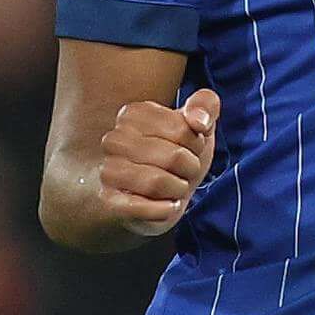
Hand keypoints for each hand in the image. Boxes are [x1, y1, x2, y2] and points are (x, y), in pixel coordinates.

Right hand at [101, 88, 220, 234]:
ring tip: (174, 186)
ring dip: (178, 189)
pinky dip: (165, 210)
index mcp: (133, 114)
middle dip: (190, 168)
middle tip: (182, 170)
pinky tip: (166, 205)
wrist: (163, 193)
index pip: (184, 129)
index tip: (188, 147)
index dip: (197, 144)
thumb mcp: (200, 124)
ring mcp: (108, 170)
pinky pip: (143, 208)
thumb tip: (199, 121)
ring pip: (157, 183)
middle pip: (174, 157)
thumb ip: (206, 105)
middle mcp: (114, 140)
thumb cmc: (180, 153)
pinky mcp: (109, 200)